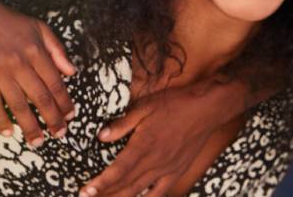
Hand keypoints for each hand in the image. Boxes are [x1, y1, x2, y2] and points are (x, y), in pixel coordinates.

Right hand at [0, 0, 76, 146]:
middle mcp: (19, 63)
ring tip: (38, 141)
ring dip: (29, 126)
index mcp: (36, 51)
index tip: (70, 116)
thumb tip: (72, 73)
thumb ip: (58, 50)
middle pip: (39, 98)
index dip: (64, 103)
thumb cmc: (11, 23)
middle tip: (60, 135)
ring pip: (18, 104)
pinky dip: (0, 119)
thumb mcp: (40, 28)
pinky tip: (8, 131)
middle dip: (52, 119)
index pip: (55, 83)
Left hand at [80, 78, 266, 196]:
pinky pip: (160, 193)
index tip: (85, 192)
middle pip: (125, 186)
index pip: (117, 171)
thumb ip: (122, 124)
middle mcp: (154, 162)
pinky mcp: (177, 172)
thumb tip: (101, 136)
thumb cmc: (174, 104)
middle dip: (104, 195)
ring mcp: (167, 170)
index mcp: (143, 146)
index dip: (100, 184)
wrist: (207, 109)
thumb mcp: (144, 107)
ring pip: (140, 193)